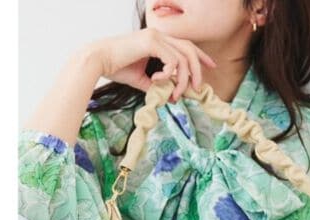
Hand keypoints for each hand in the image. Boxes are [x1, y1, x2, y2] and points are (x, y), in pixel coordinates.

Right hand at [84, 27, 216, 99]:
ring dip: (182, 80)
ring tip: (174, 94)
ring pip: (183, 58)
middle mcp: (159, 35)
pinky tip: (156, 81)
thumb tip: (170, 95)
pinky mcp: (151, 42)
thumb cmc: (116, 68)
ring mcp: (155, 36)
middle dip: (198, 70)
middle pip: (190, 49)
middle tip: (197, 88)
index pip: (186, 45)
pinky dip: (168, 74)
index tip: (211, 67)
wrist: (98, 61)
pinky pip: (172, 60)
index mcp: (158, 40)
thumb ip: (157, 84)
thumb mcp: (142, 79)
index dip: (200, 56)